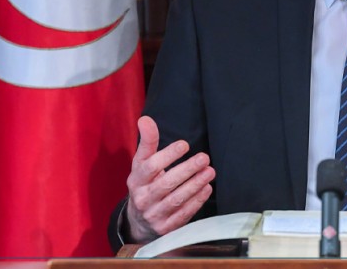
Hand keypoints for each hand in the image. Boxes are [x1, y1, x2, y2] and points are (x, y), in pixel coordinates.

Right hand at [125, 116, 215, 241]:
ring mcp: (153, 214)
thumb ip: (147, 142)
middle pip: (166, 183)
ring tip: (210, 171)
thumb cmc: (145, 183)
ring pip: (176, 199)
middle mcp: (142, 198)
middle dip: (187, 169)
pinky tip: (207, 188)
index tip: (185, 144)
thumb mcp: (141, 163)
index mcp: (136, 179)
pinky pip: (182, 214)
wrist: (138, 220)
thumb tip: (145, 119)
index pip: (151, 166)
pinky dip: (196, 201)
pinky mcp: (164, 228)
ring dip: (195, 185)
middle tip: (204, 158)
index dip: (168, 155)